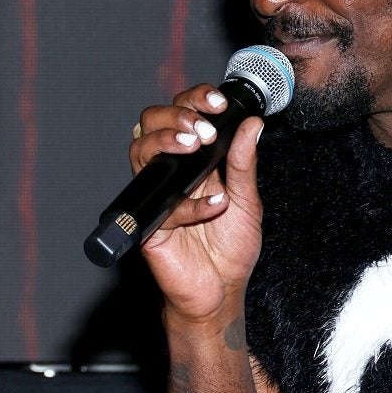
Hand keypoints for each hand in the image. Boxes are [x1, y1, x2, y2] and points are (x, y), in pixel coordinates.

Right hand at [129, 83, 265, 324]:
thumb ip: (245, 163)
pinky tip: (214, 207)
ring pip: (139, 151)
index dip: (194, 100)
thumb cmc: (231, 248)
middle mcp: (170, 173)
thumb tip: (252, 124)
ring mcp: (157, 196)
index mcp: (194, 161)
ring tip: (195, 147)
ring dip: (167, 142)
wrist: (221, 292)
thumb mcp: (248, 200)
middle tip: (202, 130)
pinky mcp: (150, 225)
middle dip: (175, 116)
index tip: (217, 102)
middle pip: (150, 123)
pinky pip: (163, 205)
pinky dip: (192, 205)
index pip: (183, 115)